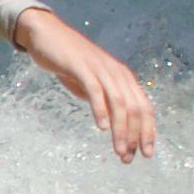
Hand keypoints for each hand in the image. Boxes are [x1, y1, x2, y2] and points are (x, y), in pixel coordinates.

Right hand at [16, 9, 155, 161]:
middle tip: (128, 158)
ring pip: (119, 103)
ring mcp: (101, 69)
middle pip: (135, 108)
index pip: (144, 108)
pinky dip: (101, 110)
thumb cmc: (69, 62)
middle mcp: (118, 73)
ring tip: (119, 150)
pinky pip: (96, 91)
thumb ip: (103, 100)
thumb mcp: (91, 84)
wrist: (47, 35)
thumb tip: (112, 122)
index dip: (147, 132)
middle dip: (134, 136)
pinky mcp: (83, 68)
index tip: (145, 154)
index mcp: (124, 78)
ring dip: (121, 129)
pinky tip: (101, 127)